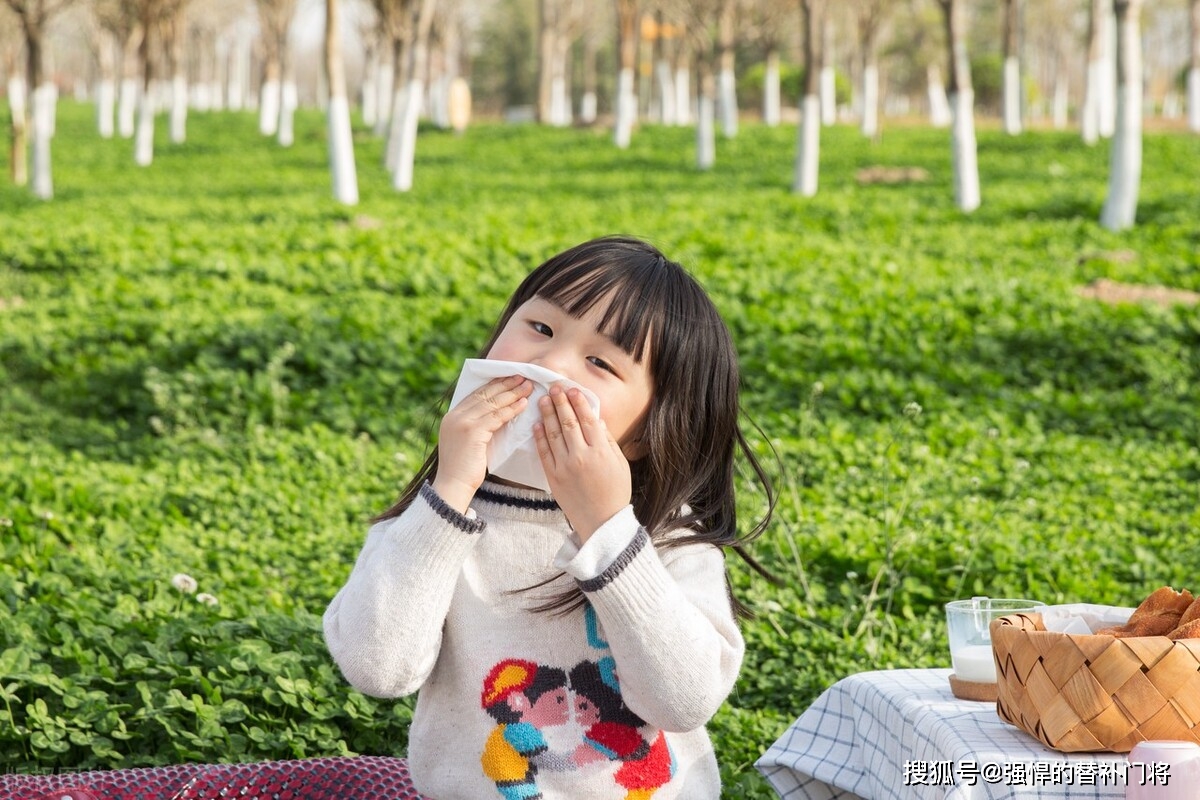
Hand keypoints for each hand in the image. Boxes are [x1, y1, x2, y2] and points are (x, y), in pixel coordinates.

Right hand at [432, 374, 532, 513]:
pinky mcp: (472, 431)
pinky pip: (496, 416)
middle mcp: (455, 416)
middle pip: (484, 395)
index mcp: (452, 416)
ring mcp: (462, 422)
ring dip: (512, 393)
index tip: (510, 379)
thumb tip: (496, 416)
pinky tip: (523, 404)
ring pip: (492, 403)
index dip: (494, 385)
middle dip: (505, 384)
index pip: (476, 395)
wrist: (453, 486)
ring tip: (527, 387)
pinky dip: (511, 409)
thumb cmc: (463, 469)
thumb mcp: (467, 442)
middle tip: (522, 377)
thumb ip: (476, 427)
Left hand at [534, 384, 630, 540]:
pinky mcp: (553, 477)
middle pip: (568, 422)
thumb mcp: (620, 463)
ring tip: (543, 400)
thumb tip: (597, 420)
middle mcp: (582, 455)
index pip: (587, 419)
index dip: (579, 402)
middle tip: (554, 387)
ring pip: (554, 434)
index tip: (573, 389)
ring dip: (548, 414)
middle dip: (560, 402)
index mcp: (601, 451)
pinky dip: (540, 437)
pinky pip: (544, 452)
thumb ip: (607, 441)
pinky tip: (537, 424)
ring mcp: (566, 466)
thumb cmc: (615, 492)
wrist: (601, 521)